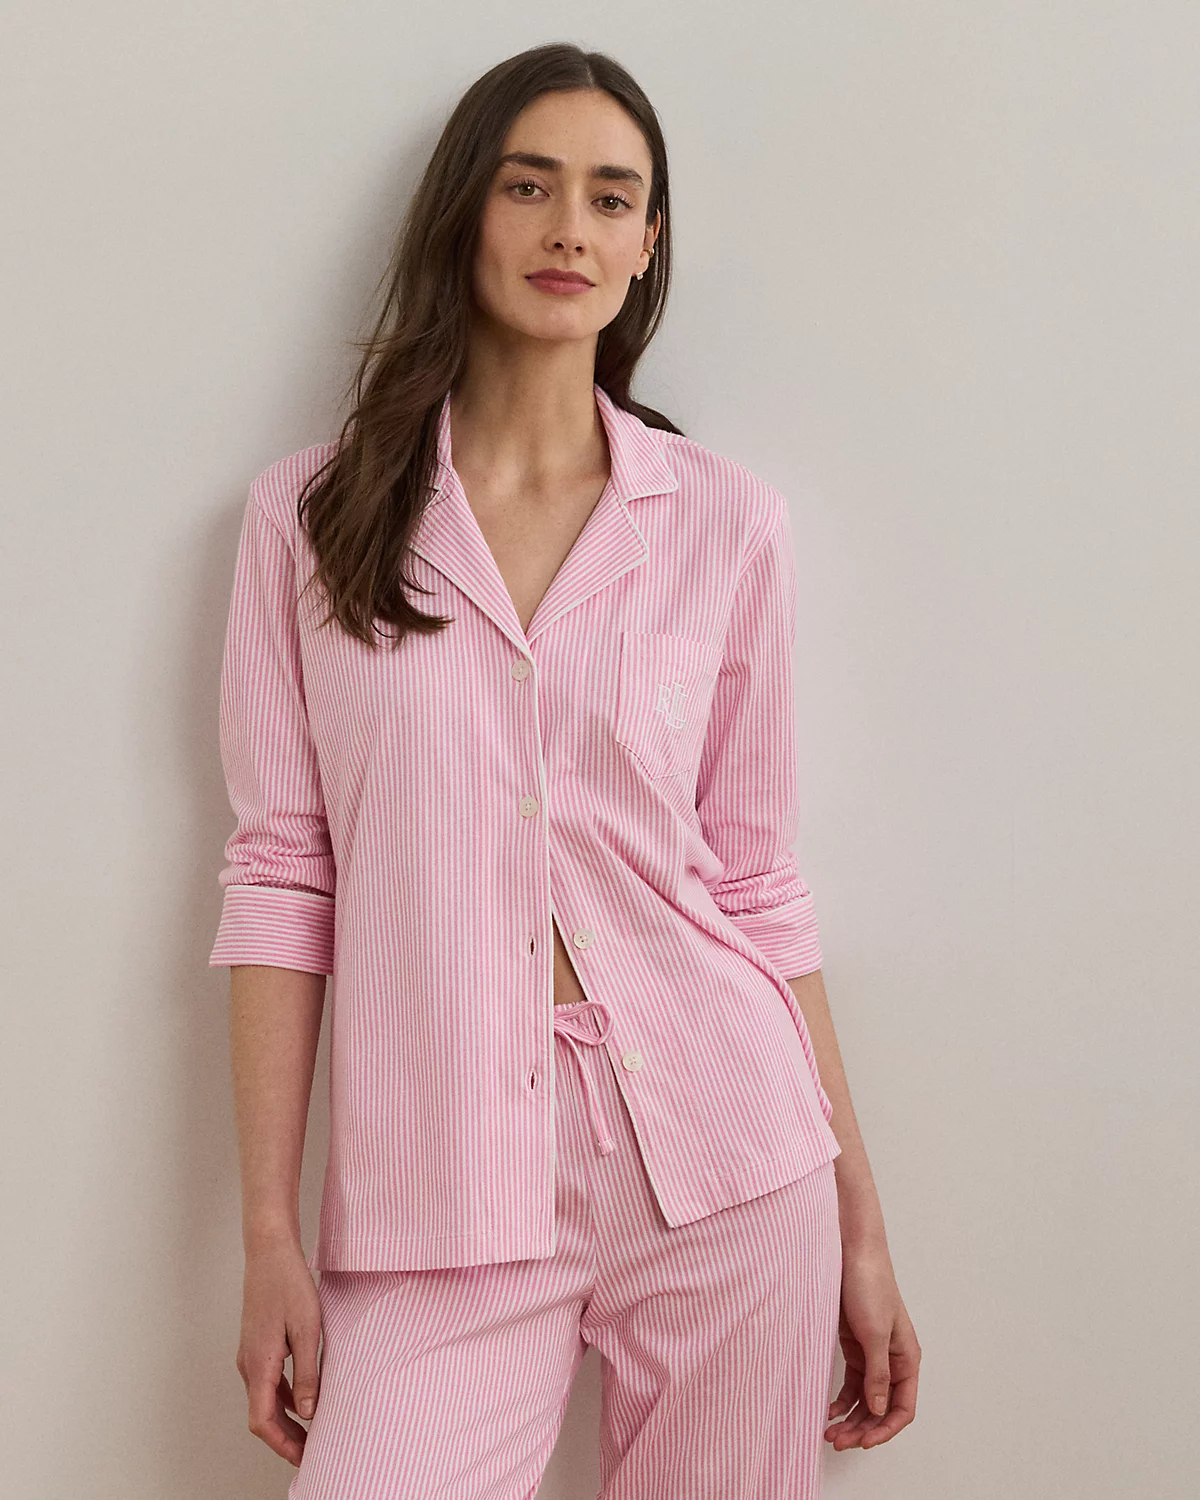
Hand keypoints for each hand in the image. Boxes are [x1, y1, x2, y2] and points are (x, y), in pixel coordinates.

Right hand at [236, 1237, 322, 1466]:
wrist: (269, 1251)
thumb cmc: (289, 1284)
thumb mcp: (308, 1330)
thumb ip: (308, 1374)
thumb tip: (309, 1413)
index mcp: (258, 1364)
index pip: (262, 1421)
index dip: (282, 1444)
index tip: (302, 1457)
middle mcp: (248, 1364)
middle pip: (262, 1414)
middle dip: (286, 1437)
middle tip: (311, 1452)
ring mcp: (250, 1354)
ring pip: (265, 1398)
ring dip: (286, 1418)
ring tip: (312, 1430)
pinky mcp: (256, 1344)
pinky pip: (268, 1381)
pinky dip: (285, 1396)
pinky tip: (305, 1397)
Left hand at [825, 1240, 920, 1449]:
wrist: (850, 1253)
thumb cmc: (870, 1286)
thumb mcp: (875, 1332)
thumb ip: (877, 1373)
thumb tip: (878, 1409)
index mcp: (907, 1359)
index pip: (902, 1408)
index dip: (885, 1429)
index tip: (863, 1442)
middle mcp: (892, 1361)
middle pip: (881, 1408)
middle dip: (862, 1428)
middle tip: (838, 1441)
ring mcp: (873, 1355)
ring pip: (865, 1399)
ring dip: (850, 1418)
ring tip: (830, 1433)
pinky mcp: (855, 1347)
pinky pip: (851, 1384)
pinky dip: (842, 1400)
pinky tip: (829, 1410)